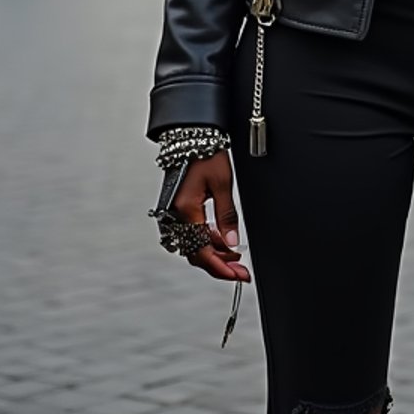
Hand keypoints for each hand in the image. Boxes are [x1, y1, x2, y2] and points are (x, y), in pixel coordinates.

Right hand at [172, 151, 250, 284]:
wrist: (191, 137)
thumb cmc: (206, 154)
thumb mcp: (223, 184)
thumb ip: (227, 216)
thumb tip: (233, 244)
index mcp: (185, 210)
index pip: (202, 251)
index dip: (220, 267)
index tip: (238, 276)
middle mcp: (174, 216)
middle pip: (195, 253)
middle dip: (219, 264)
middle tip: (241, 271)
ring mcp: (173, 214)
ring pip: (192, 245)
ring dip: (213, 253)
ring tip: (235, 256)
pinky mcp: (175, 210)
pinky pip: (190, 233)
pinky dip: (206, 240)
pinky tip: (221, 241)